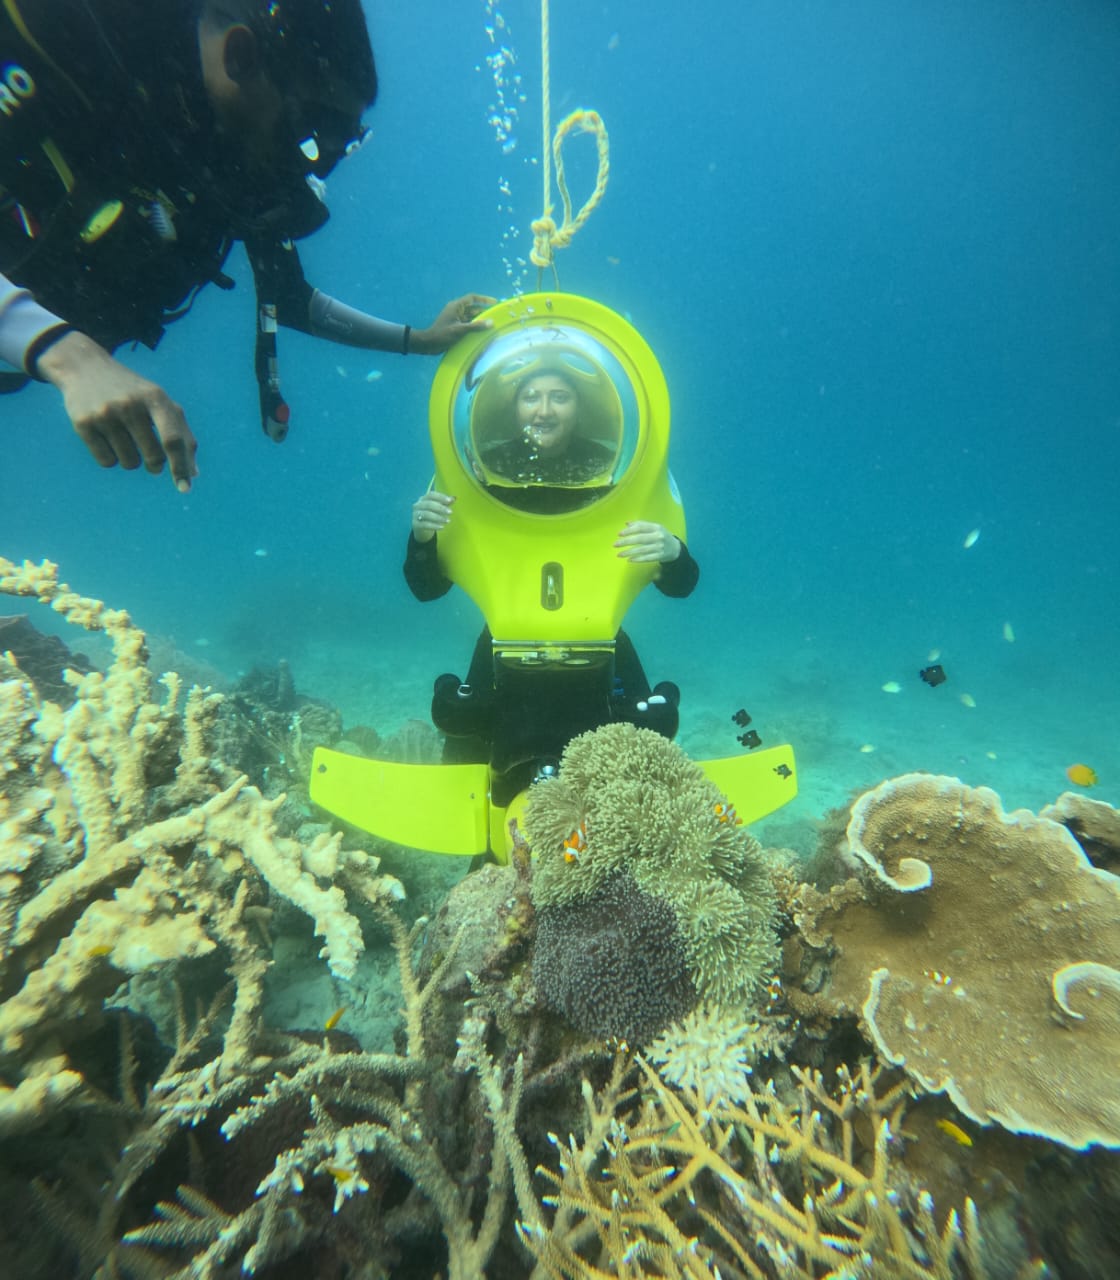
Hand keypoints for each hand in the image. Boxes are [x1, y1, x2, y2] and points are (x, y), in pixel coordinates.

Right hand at [36, 331, 197, 492]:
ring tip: (124, 436)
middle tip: (149, 453)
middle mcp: (130, 404)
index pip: (173, 439)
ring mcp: (105, 413)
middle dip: (155, 463)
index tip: (184, 488)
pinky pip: (107, 462)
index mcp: (155, 397)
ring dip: (131, 459)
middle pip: (153, 457)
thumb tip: (193, 473)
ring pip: (130, 463)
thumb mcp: (159, 402)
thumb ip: (181, 433)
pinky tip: (106, 437)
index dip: (181, 466)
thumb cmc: (133, 393)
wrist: (85, 368)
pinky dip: (111, 458)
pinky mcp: (83, 423)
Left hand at [409, 294, 494, 354]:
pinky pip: (468, 324)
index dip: (484, 299)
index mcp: (456, 306)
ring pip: (471, 317)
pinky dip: (474, 327)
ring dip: (479, 321)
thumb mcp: (460, 330)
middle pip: (473, 309)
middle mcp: (456, 310)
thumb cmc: (442, 335)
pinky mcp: (455, 326)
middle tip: (495, 318)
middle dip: (484, 313)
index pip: (472, 298)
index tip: (494, 302)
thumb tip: (491, 322)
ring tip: (490, 326)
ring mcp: (456, 318)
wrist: (428, 344)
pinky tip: (481, 333)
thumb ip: (476, 326)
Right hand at [412, 490, 454, 542]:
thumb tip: (454, 498)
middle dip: (440, 508)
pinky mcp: (415, 524)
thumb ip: (446, 503)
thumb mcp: (440, 508)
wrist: (422, 528)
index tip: (450, 500)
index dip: (440, 497)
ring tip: (448, 521)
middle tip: (450, 512)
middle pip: (428, 504)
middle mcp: (418, 505)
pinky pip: (425, 524)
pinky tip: (442, 527)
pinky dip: (434, 526)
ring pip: (426, 514)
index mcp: (424, 498)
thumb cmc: (432, 515)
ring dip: (438, 517)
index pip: (431, 495)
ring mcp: (415, 515)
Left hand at [614, 521, 680, 563]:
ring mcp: (660, 547)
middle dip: (626, 542)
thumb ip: (641, 525)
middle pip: (640, 539)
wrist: (675, 548)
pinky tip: (629, 560)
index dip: (629, 530)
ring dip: (629, 552)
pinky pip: (647, 558)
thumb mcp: (654, 528)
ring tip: (619, 554)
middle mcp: (658, 536)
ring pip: (642, 550)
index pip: (641, 527)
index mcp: (656, 527)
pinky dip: (638, 559)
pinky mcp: (660, 556)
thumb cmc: (661, 535)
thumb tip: (627, 524)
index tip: (619, 534)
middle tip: (615, 545)